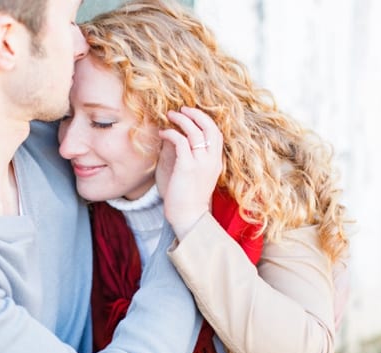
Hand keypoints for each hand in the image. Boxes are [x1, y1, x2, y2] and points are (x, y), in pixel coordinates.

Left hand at [156, 107, 222, 239]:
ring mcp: (201, 163)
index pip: (217, 134)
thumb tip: (178, 139)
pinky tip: (163, 133)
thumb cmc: (188, 198)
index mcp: (216, 162)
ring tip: (170, 116)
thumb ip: (192, 158)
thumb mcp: (195, 175)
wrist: (189, 217)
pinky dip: (171, 133)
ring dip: (181, 120)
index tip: (192, 114)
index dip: (205, 120)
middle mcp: (212, 160)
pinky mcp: (188, 167)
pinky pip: (181, 142)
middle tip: (182, 109)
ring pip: (195, 131)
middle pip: (210, 127)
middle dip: (196, 114)